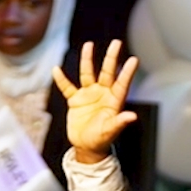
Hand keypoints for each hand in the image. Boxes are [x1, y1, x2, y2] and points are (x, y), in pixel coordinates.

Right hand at [52, 41, 138, 164]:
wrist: (86, 147)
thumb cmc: (101, 140)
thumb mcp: (110, 131)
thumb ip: (120, 122)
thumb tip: (132, 116)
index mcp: (113, 102)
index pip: (122, 84)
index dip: (127, 72)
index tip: (134, 59)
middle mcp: (102, 95)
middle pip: (107, 72)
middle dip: (111, 58)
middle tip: (117, 43)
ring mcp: (89, 95)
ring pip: (88, 74)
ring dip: (87, 60)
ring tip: (88, 45)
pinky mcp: (75, 100)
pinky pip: (67, 87)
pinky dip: (61, 79)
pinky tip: (56, 69)